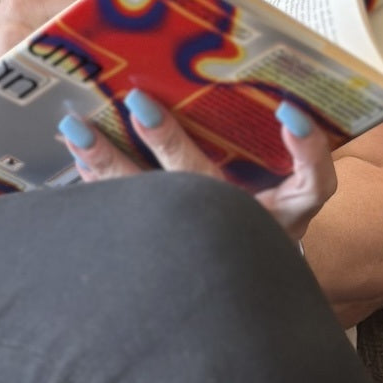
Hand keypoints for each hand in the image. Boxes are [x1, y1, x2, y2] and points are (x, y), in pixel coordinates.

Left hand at [56, 94, 336, 243]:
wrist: (238, 295)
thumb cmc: (266, 222)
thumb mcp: (293, 194)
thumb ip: (293, 150)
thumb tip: (273, 86)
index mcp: (284, 212)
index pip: (311, 182)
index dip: (305, 149)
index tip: (288, 109)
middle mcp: (240, 229)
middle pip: (205, 187)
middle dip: (170, 144)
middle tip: (139, 101)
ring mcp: (197, 246)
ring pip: (147, 208)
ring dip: (108, 164)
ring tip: (76, 127)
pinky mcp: (158, 260)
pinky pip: (116, 222)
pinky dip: (92, 185)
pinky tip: (71, 152)